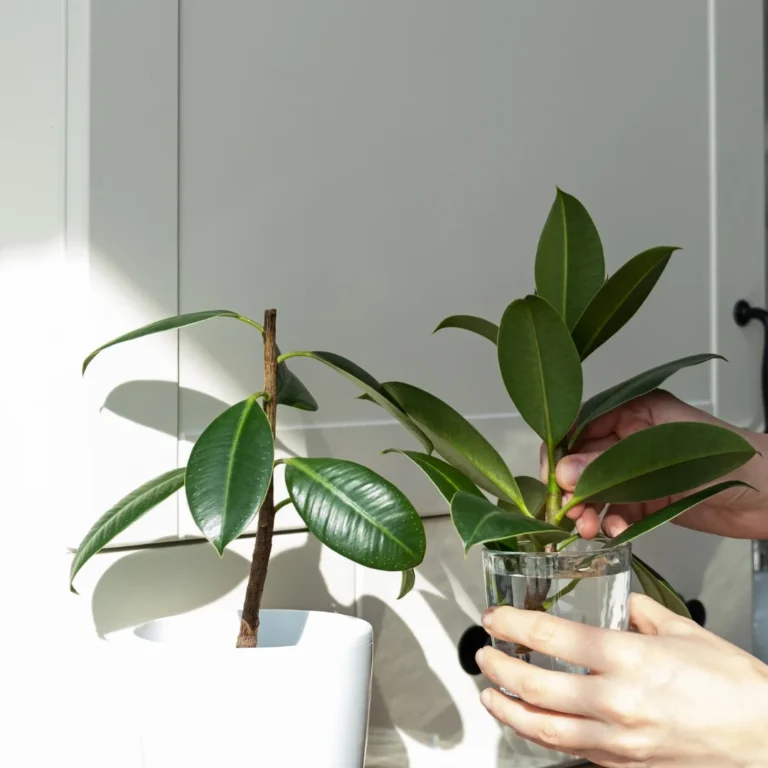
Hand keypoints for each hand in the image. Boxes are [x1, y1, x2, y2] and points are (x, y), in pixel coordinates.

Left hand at [476, 594, 767, 766]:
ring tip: (491, 694)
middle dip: (497, 668)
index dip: (511, 624)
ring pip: (541, 728)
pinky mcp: (622, 766)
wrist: (767, 742)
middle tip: (483, 653)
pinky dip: (542, 735)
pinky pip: (569, 751)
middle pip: (532, 686)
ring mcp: (616, 741)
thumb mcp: (686, 632)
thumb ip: (643, 613)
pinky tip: (533, 723)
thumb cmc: (735, 688)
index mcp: (628, 658)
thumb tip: (623, 606)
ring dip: (507, 709)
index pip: (548, 636)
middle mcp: (614, 701)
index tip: (495, 617)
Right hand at [540, 391, 767, 539]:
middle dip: (572, 487)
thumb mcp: (663, 457)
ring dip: (587, 509)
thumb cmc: (730, 459)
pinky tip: (616, 531)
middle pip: (582, 461)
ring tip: (588, 527)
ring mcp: (637, 471)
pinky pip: (615, 510)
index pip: (580, 425)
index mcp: (633, 411)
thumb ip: (611, 465)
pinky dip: (610, 523)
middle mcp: (630, 439)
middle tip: (569, 509)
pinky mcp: (645, 499)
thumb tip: (565, 474)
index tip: (553, 476)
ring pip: (594, 489)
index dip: (561, 450)